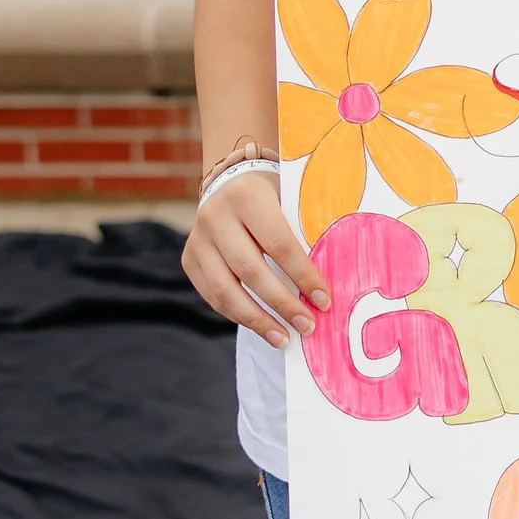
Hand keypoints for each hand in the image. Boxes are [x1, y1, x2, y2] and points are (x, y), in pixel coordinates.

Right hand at [182, 168, 331, 349]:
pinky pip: (212, 296)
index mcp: (248, 195)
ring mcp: (198, 239)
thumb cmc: (276, 194)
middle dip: (282, 304)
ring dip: (257, 320)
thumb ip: (306, 232)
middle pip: (251, 271)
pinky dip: (238, 315)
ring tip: (284, 338)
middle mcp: (216, 216)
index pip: (279, 244)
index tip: (324, 301)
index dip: (303, 277)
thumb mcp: (292, 198)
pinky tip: (262, 326)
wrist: (231, 180)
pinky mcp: (190, 258)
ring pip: (225, 290)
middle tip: (308, 326)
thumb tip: (328, 284)